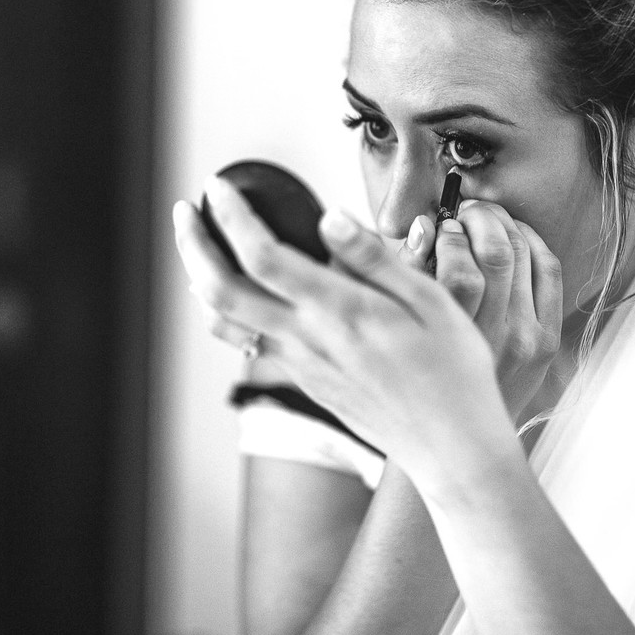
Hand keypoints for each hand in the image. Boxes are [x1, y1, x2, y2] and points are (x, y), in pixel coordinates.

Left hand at [173, 176, 514, 482]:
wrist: (450, 447)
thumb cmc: (452, 372)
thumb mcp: (432, 301)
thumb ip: (374, 257)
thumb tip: (331, 217)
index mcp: (339, 311)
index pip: (263, 256)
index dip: (231, 217)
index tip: (218, 187)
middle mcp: (308, 339)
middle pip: (221, 290)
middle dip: (192, 245)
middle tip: (183, 210)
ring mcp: (301, 363)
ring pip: (225, 321)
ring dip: (199, 279)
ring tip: (196, 247)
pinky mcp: (304, 380)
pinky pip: (247, 341)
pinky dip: (225, 311)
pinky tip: (231, 295)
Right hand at [399, 201, 562, 420]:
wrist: (455, 436)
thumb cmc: (418, 376)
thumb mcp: (399, 326)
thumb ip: (407, 274)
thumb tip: (424, 226)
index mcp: (451, 335)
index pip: (458, 264)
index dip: (448, 232)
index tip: (439, 226)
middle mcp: (494, 337)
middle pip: (497, 251)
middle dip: (480, 217)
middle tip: (466, 211)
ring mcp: (526, 340)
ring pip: (525, 255)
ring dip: (506, 224)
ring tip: (487, 219)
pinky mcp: (546, 341)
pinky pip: (550, 272)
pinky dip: (534, 242)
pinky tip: (514, 236)